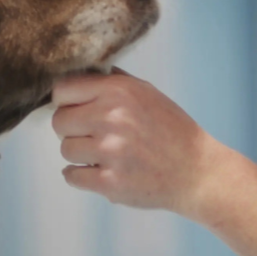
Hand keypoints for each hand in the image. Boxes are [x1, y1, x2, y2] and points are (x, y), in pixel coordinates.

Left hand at [50, 68, 219, 216]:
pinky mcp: (110, 182)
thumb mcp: (147, 93)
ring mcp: (110, 151)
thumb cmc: (172, 131)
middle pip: (59, 121)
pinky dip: (81, 175)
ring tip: (104, 154)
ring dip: (80, 153)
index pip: (62, 90)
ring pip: (66, 149)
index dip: (66, 101)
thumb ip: (113, 82)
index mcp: (119, 91)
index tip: (77, 109)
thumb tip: (81, 73)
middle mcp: (112, 117)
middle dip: (72, 129)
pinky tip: (100, 170)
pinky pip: (71, 176)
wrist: (197, 172)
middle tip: (92, 135)